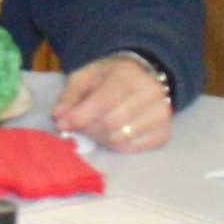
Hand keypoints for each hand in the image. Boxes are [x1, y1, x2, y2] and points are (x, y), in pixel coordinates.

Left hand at [53, 53, 175, 152]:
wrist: (143, 77)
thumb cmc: (110, 77)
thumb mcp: (86, 76)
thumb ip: (70, 94)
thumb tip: (59, 116)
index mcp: (129, 74)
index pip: (102, 102)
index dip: (79, 116)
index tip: (62, 124)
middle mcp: (151, 93)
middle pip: (110, 124)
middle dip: (88, 128)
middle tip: (80, 126)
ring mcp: (161, 114)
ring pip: (120, 139)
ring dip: (100, 138)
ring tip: (96, 128)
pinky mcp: (163, 133)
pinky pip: (131, 149)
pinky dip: (115, 145)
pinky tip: (112, 133)